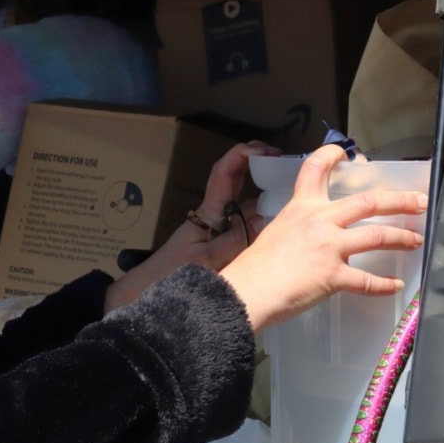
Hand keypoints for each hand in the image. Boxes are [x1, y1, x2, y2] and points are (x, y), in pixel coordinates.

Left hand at [104, 141, 276, 311]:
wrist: (150, 290)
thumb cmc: (172, 273)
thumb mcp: (207, 260)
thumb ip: (235, 241)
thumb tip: (265, 219)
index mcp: (209, 211)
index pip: (224, 172)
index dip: (243, 155)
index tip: (267, 152)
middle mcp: (215, 213)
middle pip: (235, 177)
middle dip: (257, 162)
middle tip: (284, 161)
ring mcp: (221, 226)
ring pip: (246, 201)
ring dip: (265, 190)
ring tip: (293, 186)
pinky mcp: (225, 242)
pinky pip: (248, 223)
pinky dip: (265, 217)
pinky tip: (284, 220)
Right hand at [218, 144, 427, 331]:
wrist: (246, 292)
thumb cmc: (252, 269)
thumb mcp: (272, 234)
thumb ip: (296, 230)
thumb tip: (308, 240)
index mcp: (301, 208)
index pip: (316, 169)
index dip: (333, 155)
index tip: (346, 153)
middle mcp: (319, 221)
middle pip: (368, 202)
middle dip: (398, 200)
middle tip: (418, 201)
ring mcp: (329, 247)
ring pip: (377, 235)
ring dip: (401, 236)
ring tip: (415, 239)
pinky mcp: (334, 275)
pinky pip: (368, 281)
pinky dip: (385, 284)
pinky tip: (396, 284)